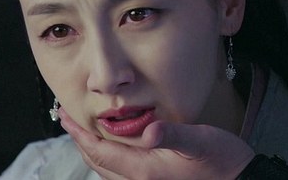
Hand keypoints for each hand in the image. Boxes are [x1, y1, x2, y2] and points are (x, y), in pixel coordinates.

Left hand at [59, 107, 254, 179]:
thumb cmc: (223, 162)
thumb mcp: (200, 141)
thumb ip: (173, 134)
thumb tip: (149, 130)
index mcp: (145, 170)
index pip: (99, 153)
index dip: (79, 134)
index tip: (65, 115)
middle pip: (97, 163)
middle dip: (80, 140)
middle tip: (68, 118)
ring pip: (107, 169)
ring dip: (93, 149)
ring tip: (86, 129)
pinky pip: (122, 171)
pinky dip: (109, 156)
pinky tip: (116, 144)